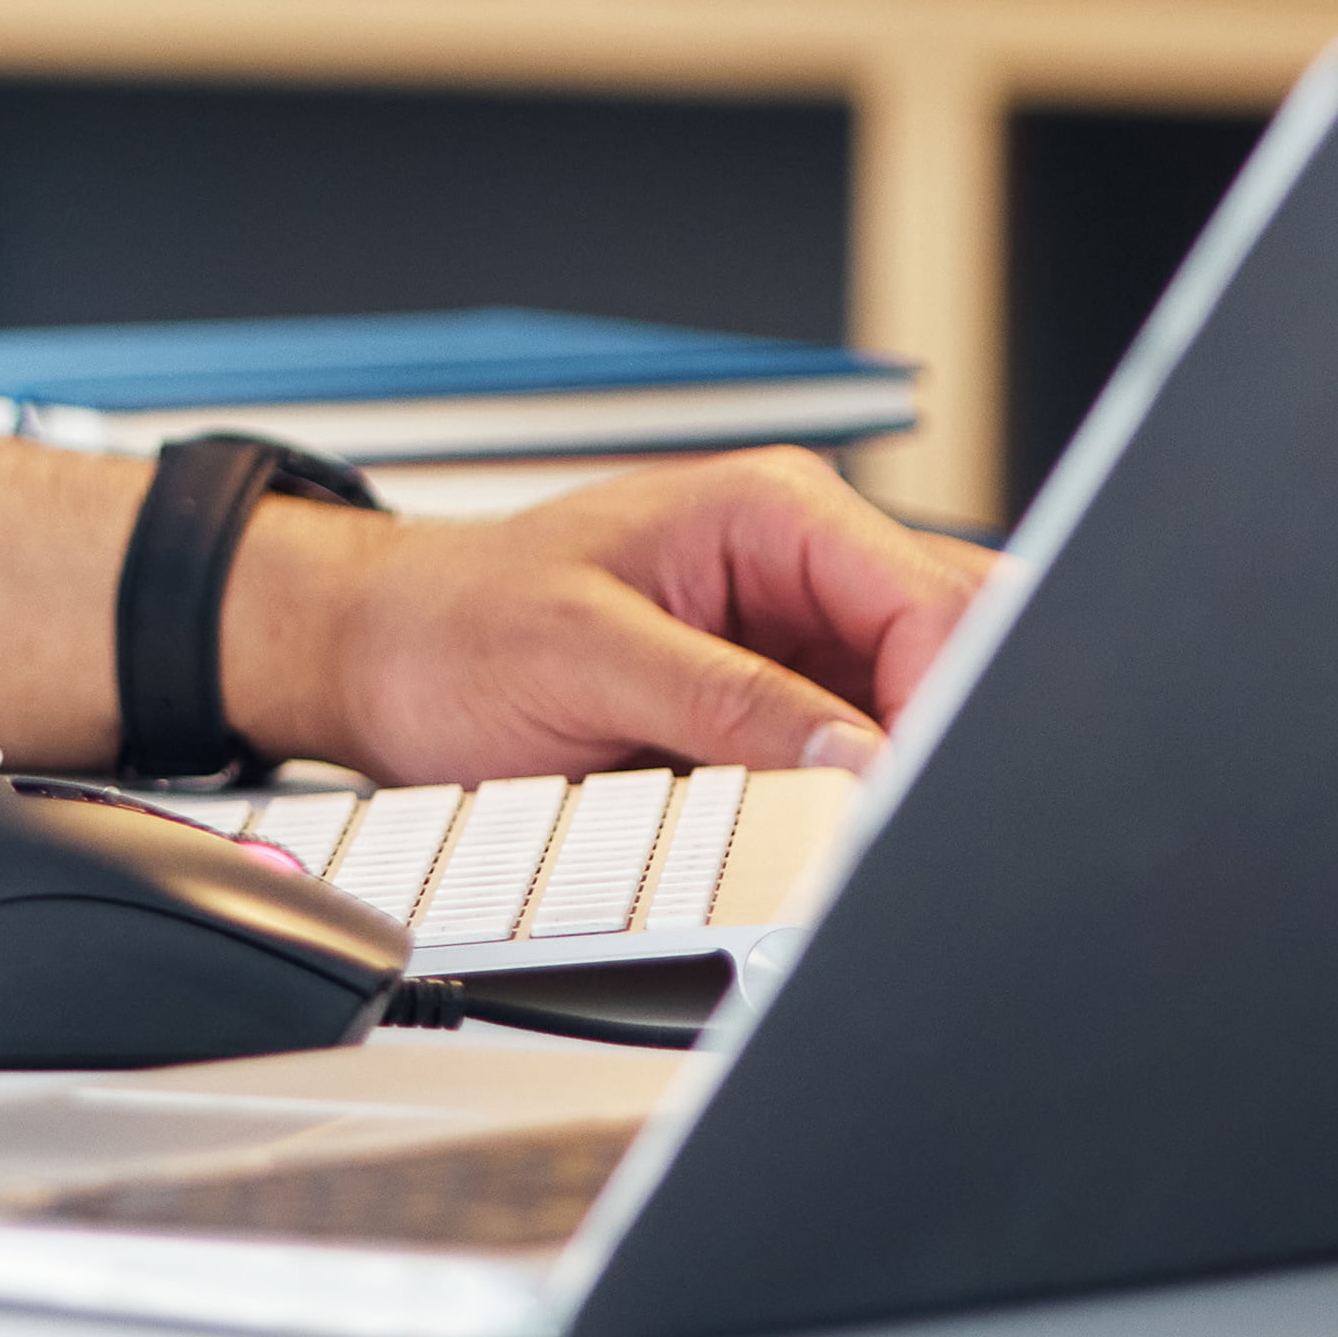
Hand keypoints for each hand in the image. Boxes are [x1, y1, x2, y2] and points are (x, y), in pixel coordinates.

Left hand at [249, 448, 990, 786]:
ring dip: (908, 768)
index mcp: (774, 509)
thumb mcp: (584, 658)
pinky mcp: (780, 697)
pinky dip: (866, 788)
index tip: (928, 789)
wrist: (382, 656)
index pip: (935, 601)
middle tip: (914, 822)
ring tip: (867, 827)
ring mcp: (799, 631)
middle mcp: (804, 559)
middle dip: (950, 734)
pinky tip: (839, 823)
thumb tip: (856, 757)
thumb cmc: (455, 627)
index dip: (955, 700)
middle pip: (954, 647)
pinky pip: (864, 746)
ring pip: (924, 705)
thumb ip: (726, 702)